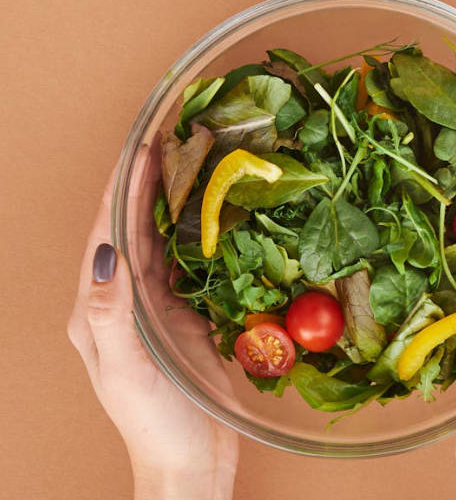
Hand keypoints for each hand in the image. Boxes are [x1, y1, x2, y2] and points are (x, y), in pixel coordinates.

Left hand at [68, 163, 238, 499]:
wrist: (190, 459)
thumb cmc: (154, 423)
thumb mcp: (127, 371)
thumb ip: (112, 313)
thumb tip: (106, 253)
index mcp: (96, 309)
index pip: (107, 235)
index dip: (122, 190)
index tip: (142, 149)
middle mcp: (121, 300)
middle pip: (130, 228)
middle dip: (145, 184)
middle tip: (170, 142)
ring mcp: (152, 306)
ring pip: (159, 240)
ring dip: (170, 201)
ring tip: (189, 163)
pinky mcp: (182, 314)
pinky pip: (186, 264)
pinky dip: (196, 233)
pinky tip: (212, 213)